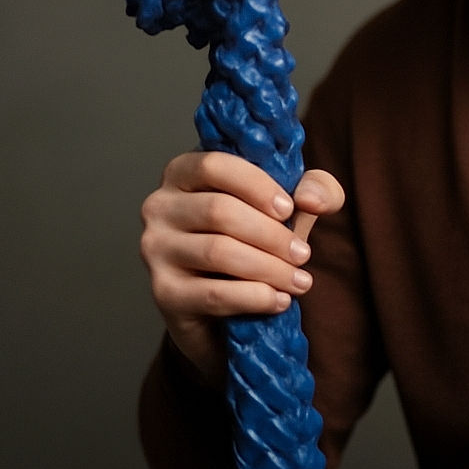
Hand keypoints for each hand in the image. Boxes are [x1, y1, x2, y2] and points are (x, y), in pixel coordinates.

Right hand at [140, 151, 344, 385]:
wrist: (226, 303)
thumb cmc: (257, 235)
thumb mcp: (291, 203)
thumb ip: (313, 188)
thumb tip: (311, 199)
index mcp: (184, 171)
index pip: (215, 165)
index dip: (256, 185)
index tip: (289, 209)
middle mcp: (159, 206)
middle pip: (219, 211)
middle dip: (271, 234)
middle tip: (303, 254)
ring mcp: (155, 250)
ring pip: (218, 251)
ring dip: (269, 268)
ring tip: (300, 280)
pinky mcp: (163, 293)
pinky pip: (213, 294)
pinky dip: (254, 297)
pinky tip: (280, 300)